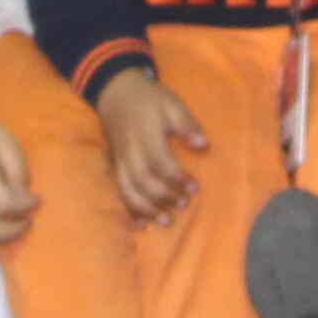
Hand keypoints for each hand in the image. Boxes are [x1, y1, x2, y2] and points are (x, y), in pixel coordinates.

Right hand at [98, 69, 206, 224]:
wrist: (116, 93)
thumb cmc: (149, 99)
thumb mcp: (172, 103)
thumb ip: (187, 125)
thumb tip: (203, 145)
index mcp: (145, 134)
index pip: (160, 162)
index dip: (177, 178)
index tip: (194, 188)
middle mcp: (130, 151)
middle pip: (143, 180)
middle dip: (164, 197)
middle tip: (183, 205)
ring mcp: (119, 160)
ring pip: (129, 190)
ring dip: (147, 209)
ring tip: (165, 220)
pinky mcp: (114, 166)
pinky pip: (119, 191)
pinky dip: (129, 210)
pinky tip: (140, 225)